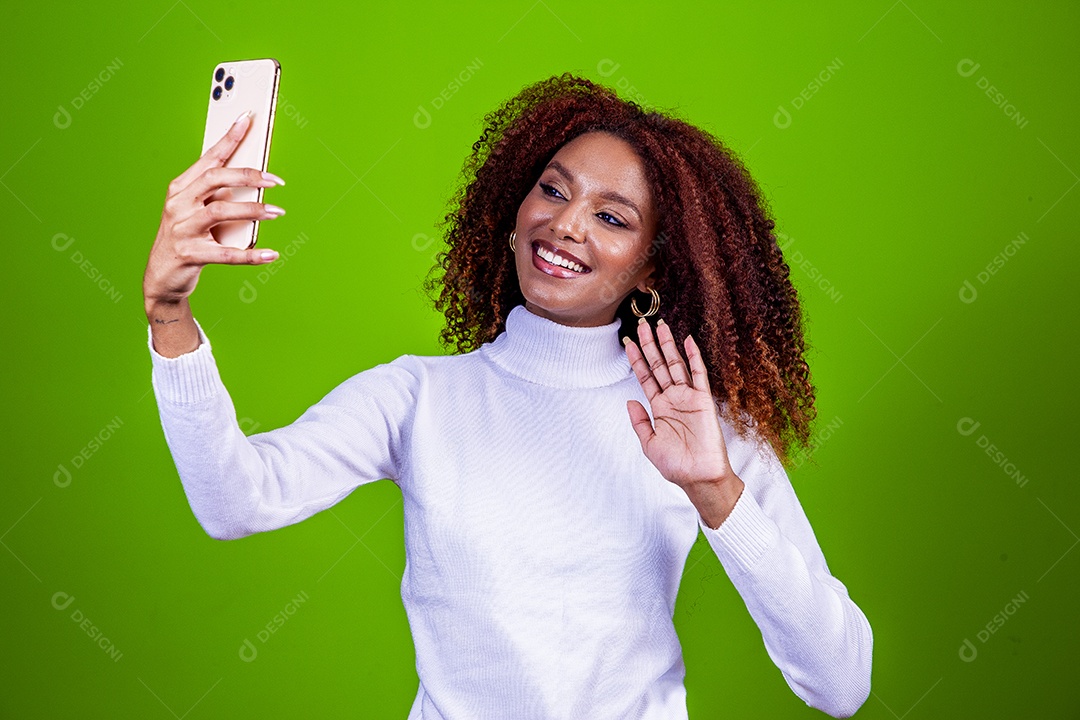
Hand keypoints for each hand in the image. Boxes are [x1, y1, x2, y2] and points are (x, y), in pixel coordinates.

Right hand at [142, 111, 285, 309]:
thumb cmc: (187, 238)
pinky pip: (226, 254)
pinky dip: (250, 255)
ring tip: (277, 212)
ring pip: (221, 212)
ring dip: (253, 210)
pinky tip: (270, 254)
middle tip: (276, 180)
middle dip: (248, 175)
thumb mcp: (196, 211)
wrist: (162, 276)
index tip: (248, 119)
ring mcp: (182, 229)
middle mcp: (178, 204)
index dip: (229, 138)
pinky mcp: (190, 254)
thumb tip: (254, 178)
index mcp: (180, 188)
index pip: (208, 157)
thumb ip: (217, 195)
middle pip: (215, 179)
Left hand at [623, 318, 733, 491]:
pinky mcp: (703, 400)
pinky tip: (687, 341)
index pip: (645, 377)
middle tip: (641, 324)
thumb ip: (639, 422)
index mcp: (659, 407)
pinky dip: (694, 357)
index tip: (627, 342)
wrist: (699, 477)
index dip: (636, 360)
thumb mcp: (649, 443)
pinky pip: (699, 374)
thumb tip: (629, 401)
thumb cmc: (676, 465)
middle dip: (650, 345)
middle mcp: (673, 398)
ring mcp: (688, 397)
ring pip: (676, 364)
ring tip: (660, 326)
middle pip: (659, 365)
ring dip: (668, 345)